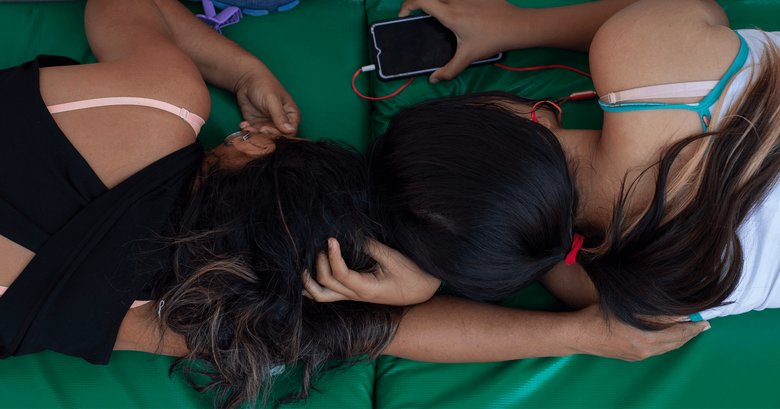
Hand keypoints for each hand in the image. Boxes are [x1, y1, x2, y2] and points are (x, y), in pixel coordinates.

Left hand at [234, 65, 300, 136]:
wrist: (247, 79)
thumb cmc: (264, 85)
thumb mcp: (272, 100)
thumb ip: (280, 116)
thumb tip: (290, 130)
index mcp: (291, 115)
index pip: (290, 132)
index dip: (279, 133)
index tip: (265, 129)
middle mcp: (281, 122)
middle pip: (277, 136)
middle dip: (265, 135)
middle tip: (256, 129)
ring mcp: (269, 124)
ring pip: (264, 137)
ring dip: (255, 135)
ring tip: (247, 127)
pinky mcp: (257, 124)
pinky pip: (254, 133)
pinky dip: (247, 131)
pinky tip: (243, 124)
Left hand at [303, 238, 441, 305]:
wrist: (422, 290)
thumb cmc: (411, 274)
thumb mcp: (393, 258)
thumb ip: (370, 248)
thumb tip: (348, 236)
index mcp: (366, 289)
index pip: (340, 274)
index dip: (332, 256)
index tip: (331, 238)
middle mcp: (355, 295)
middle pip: (325, 285)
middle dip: (319, 264)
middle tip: (323, 245)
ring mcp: (352, 296)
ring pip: (321, 295)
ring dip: (309, 281)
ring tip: (306, 262)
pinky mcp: (352, 293)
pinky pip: (327, 294)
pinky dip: (314, 286)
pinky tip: (307, 275)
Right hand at [399, 0, 523, 82]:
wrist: (517, 25)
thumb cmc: (492, 40)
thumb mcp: (468, 57)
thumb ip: (449, 70)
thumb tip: (433, 79)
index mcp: (449, 12)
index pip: (420, 0)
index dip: (407, 5)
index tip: (404, 15)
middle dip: (421, 4)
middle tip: (420, 16)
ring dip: (438, 2)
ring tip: (439, 14)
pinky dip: (453, 2)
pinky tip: (463, 13)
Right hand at [573, 304, 709, 360]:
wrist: (578, 335)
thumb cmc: (599, 317)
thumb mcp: (629, 310)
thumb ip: (655, 314)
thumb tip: (677, 315)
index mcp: (648, 340)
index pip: (679, 333)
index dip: (693, 327)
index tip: (705, 321)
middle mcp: (646, 351)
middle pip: (675, 343)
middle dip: (690, 334)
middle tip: (703, 326)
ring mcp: (638, 355)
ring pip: (666, 348)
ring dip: (679, 339)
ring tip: (688, 330)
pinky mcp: (630, 356)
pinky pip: (656, 349)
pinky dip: (667, 342)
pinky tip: (666, 336)